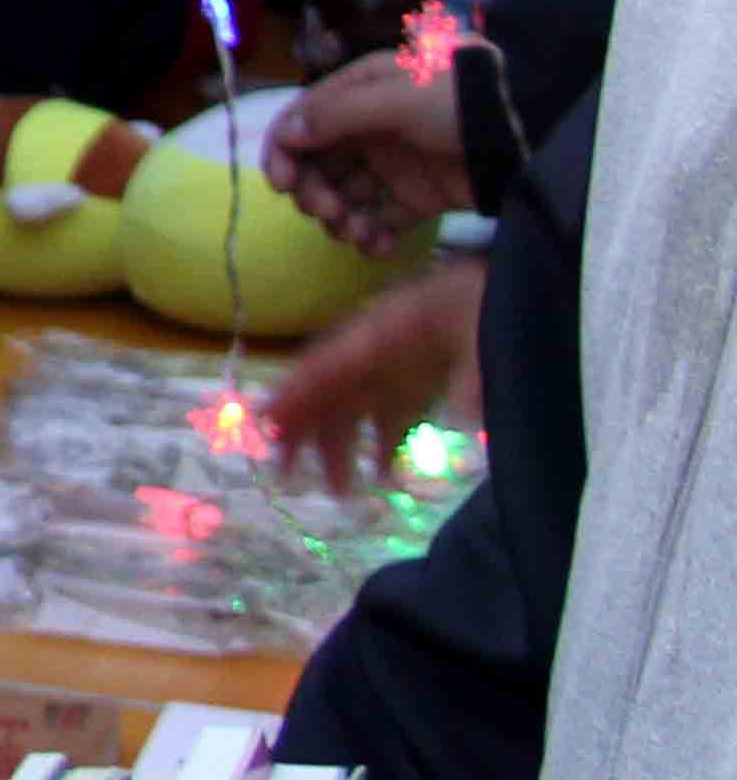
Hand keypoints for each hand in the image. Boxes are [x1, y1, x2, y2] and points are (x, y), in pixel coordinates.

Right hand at [260, 264, 484, 495]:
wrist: (515, 286)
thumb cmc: (491, 300)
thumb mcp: (488, 331)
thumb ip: (474, 377)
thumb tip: (464, 422)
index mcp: (382, 333)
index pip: (326, 367)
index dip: (292, 396)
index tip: (264, 427)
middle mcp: (376, 354)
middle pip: (327, 393)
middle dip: (303, 432)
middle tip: (286, 474)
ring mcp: (394, 371)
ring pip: (351, 410)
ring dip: (339, 448)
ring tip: (340, 493)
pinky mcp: (418, 385)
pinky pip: (385, 417)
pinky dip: (378, 446)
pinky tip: (382, 475)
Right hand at [266, 52, 476, 254]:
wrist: (534, 132)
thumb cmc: (461, 102)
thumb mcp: (397, 97)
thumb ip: (338, 114)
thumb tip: (287, 136)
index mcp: (360, 92)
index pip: (303, 121)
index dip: (284, 152)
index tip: (282, 186)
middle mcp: (371, 127)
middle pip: (319, 163)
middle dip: (314, 191)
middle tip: (328, 214)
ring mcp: (396, 163)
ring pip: (346, 195)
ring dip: (340, 218)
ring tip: (355, 235)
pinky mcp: (421, 196)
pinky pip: (382, 219)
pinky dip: (372, 235)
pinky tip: (377, 247)